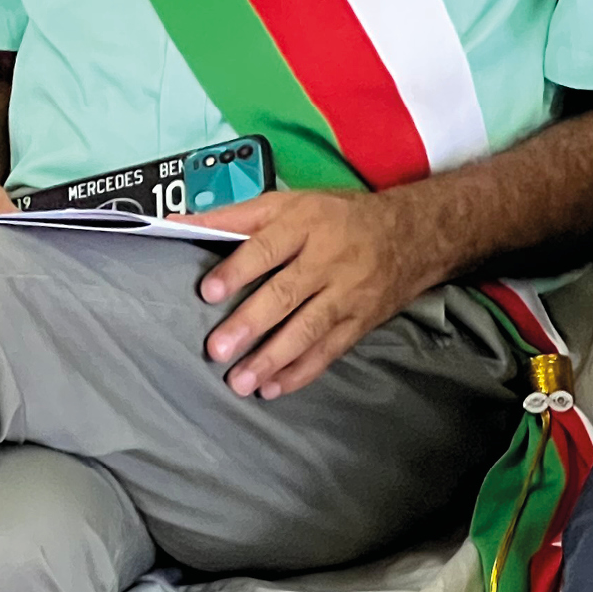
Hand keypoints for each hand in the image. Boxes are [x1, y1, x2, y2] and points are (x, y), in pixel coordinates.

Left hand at [187, 186, 450, 398]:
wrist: (413, 235)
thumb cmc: (338, 217)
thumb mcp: (291, 203)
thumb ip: (235, 217)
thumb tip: (178, 222)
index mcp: (307, 223)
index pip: (268, 246)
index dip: (238, 269)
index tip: (209, 291)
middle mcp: (329, 258)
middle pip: (286, 293)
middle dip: (251, 323)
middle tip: (218, 349)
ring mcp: (347, 293)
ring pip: (308, 329)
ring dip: (272, 358)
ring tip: (240, 382)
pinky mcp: (360, 322)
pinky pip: (329, 351)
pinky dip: (301, 372)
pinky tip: (274, 388)